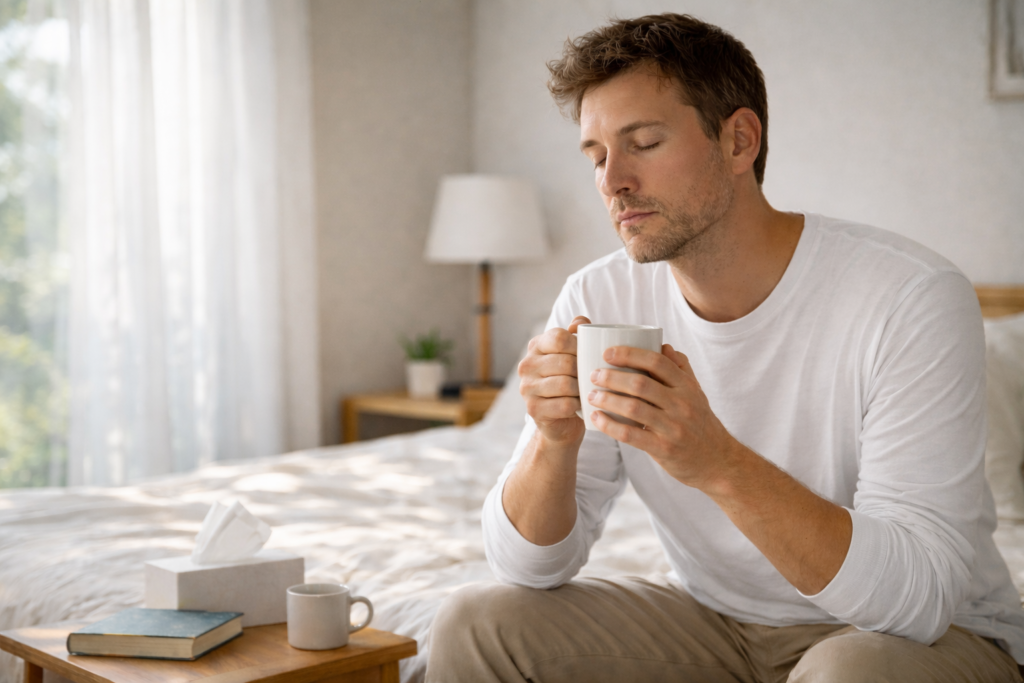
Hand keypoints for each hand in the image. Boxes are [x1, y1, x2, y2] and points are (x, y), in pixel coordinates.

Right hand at [518, 316, 590, 445]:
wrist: (562, 421)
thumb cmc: (571, 381)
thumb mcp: (574, 355)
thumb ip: (577, 335)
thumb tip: (580, 323)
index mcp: (536, 346)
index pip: (558, 338)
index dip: (579, 346)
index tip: (589, 356)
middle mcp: (527, 365)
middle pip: (565, 362)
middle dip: (584, 371)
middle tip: (594, 378)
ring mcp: (527, 388)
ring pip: (565, 384)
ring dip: (582, 389)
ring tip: (588, 390)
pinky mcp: (533, 409)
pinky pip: (564, 404)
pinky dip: (578, 405)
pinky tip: (581, 405)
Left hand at [588, 343, 741, 490]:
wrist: (717, 460)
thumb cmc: (700, 422)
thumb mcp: (696, 393)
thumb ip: (680, 369)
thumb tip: (662, 345)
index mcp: (687, 386)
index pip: (657, 362)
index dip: (630, 354)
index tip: (607, 353)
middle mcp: (682, 404)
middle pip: (641, 384)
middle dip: (612, 377)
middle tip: (593, 375)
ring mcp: (673, 427)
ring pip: (634, 408)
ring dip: (607, 399)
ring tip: (591, 395)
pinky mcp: (664, 449)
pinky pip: (631, 435)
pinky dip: (610, 425)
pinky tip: (597, 418)